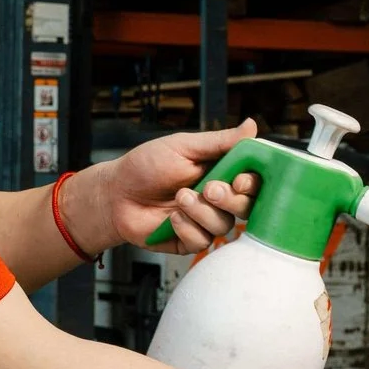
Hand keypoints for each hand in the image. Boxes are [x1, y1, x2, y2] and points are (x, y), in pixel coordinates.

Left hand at [72, 121, 261, 253]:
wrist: (115, 193)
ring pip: (224, 226)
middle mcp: (218, 199)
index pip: (253, 182)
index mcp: (222, 173)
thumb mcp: (184, 146)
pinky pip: (202, 242)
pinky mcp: (190, 241)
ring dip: (202, 212)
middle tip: (208, 188)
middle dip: (229, 199)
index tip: (240, 180)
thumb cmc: (146, 166)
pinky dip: (187, 228)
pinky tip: (171, 217)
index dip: (253, 184)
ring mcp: (205, 222)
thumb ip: (220, 141)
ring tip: (179, 197)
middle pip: (246, 207)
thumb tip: (252, 126)